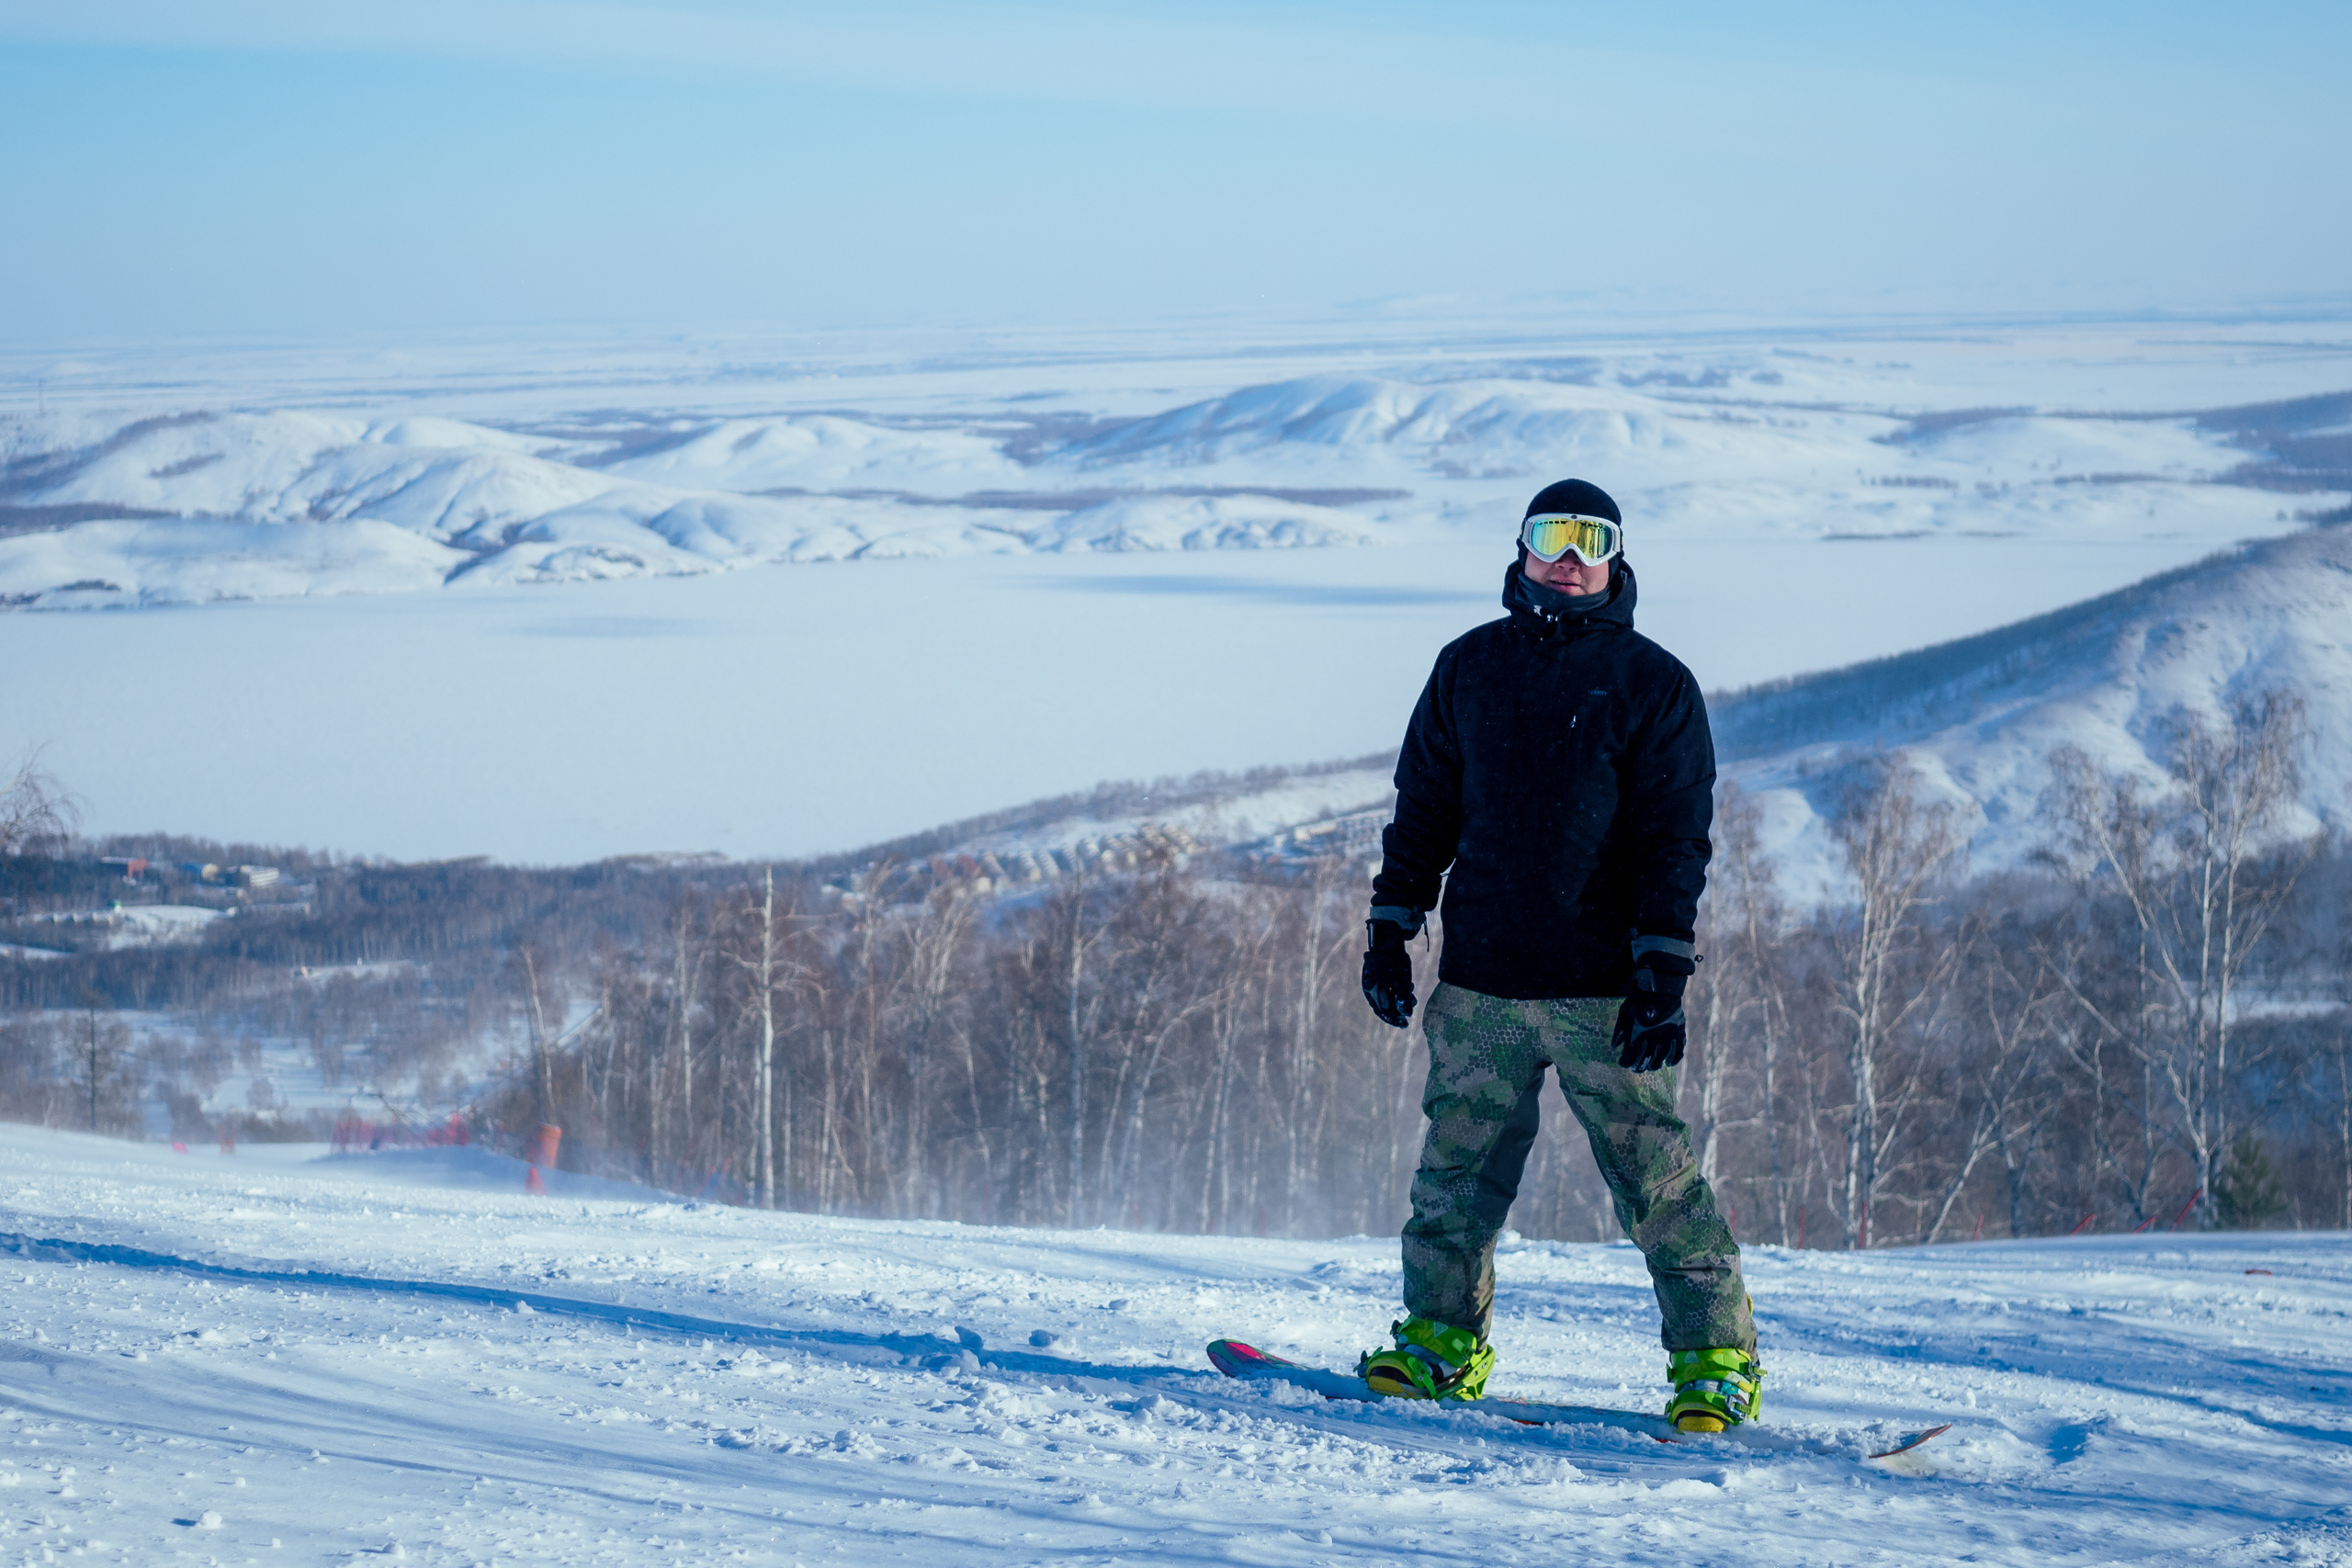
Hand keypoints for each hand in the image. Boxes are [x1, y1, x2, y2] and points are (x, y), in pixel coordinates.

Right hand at [1361, 919, 1415, 1028]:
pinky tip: (1406, 986)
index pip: (1384, 1012)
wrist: (1386, 938)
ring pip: (1384, 997)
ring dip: (1398, 1000)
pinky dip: (1394, 991)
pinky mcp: (1373, 975)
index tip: (1405, 1024)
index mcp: (1374, 991)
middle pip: (1383, 1006)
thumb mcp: (1403, 980)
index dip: (1395, 1020)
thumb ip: (1404, 999)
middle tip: (1409, 1013)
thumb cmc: (1395, 959)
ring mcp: (1370, 981)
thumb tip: (1407, 1015)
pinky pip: (1383, 989)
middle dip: (1398, 1011)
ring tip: (1412, 996)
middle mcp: (1369, 988)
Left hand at [1612, 957, 1690, 1073]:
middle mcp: (1654, 1036)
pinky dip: (1674, 1058)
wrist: (1659, 985)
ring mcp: (1668, 1034)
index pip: (1632, 1054)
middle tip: (1637, 1069)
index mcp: (1639, 1032)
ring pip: (1662, 1056)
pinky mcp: (1678, 1030)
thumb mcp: (1624, 1011)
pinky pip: (1678, 1049)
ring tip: (1651, 1067)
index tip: (1623, 1064)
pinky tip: (1669, 1063)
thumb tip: (1614, 1047)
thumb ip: (1620, 1030)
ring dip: (1656, 1064)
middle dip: (1640, 1066)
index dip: (1627, 1062)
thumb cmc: (1639, 998)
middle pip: (1648, 1058)